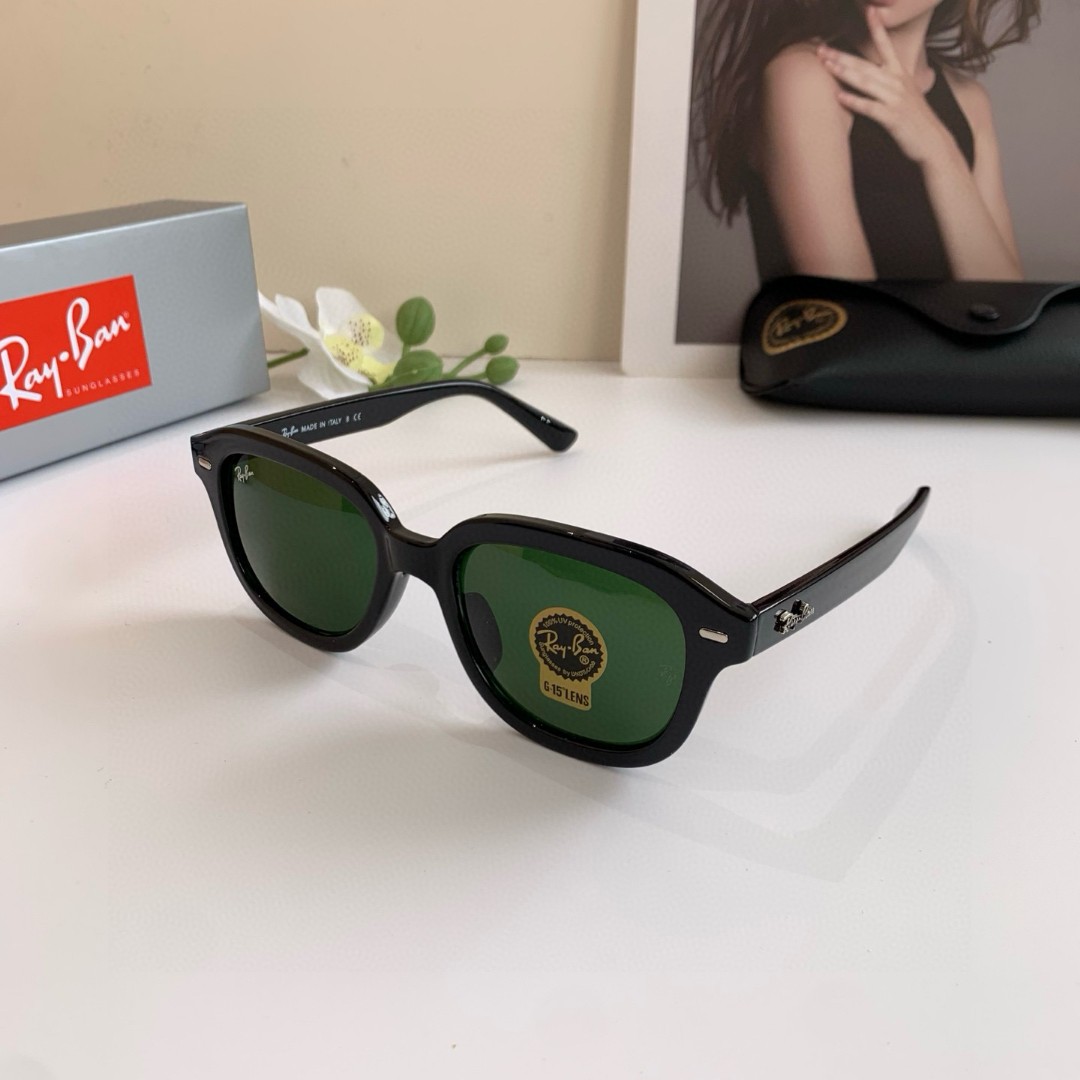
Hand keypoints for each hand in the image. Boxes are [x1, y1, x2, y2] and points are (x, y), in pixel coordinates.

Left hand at [817, 6, 957, 168]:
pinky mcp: (893, 117)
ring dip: (845, 72)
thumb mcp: (904, 95)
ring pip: (866, 82)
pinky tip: (839, 97)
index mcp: (900, 74)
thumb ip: (888, 83)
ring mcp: (895, 99)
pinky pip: (870, 107)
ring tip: (826, 65)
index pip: (886, 46)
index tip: (869, 10)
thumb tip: (871, 76)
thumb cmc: (914, 120)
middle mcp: (898, 82)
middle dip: (842, 55)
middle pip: (866, 65)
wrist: (932, 142)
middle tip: (821, 48)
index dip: (877, 28)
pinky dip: (854, 101)